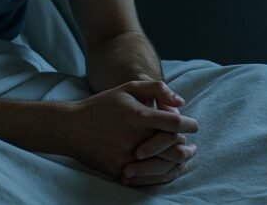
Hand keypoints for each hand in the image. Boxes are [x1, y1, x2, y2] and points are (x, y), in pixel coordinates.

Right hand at [65, 80, 198, 182]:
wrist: (72, 128)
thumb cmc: (103, 105)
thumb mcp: (128, 88)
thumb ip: (157, 89)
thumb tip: (181, 103)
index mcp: (138, 116)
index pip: (175, 123)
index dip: (190, 124)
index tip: (194, 125)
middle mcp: (134, 139)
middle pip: (174, 148)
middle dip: (188, 146)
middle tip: (192, 145)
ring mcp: (127, 158)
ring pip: (165, 166)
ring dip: (178, 161)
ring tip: (184, 156)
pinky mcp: (120, 172)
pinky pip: (149, 177)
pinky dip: (163, 173)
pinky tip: (168, 167)